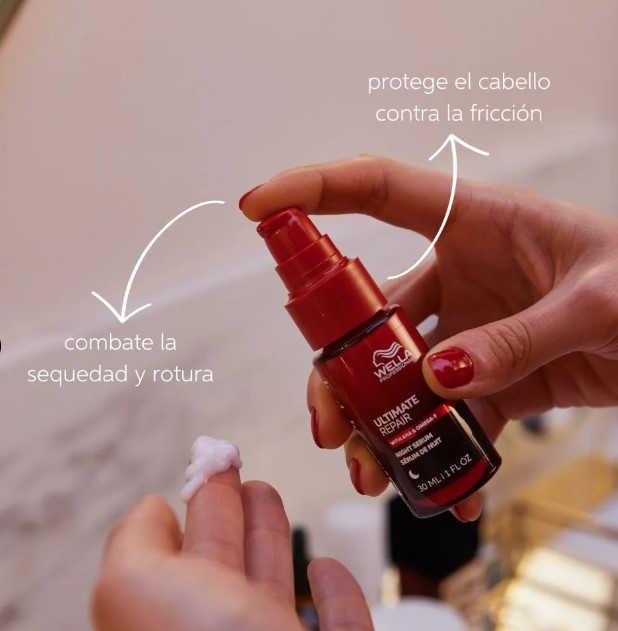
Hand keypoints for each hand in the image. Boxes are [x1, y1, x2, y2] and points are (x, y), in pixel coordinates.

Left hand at [92, 470, 372, 630]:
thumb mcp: (135, 589)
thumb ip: (133, 544)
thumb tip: (152, 510)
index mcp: (178, 616)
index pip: (185, 549)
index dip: (196, 501)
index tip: (210, 462)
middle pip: (227, 562)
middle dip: (232, 512)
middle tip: (238, 472)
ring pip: (275, 587)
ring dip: (272, 539)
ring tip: (267, 494)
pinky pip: (338, 627)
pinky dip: (336, 594)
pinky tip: (326, 568)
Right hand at [240, 155, 617, 519]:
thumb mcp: (598, 303)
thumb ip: (520, 339)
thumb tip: (441, 380)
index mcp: (474, 222)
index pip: (376, 190)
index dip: (311, 190)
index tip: (256, 208)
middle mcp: (457, 273)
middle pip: (366, 314)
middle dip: (336, 370)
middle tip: (329, 423)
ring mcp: (467, 328)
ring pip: (395, 374)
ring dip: (376, 423)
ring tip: (372, 472)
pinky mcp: (487, 377)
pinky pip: (447, 417)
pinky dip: (439, 454)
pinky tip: (447, 489)